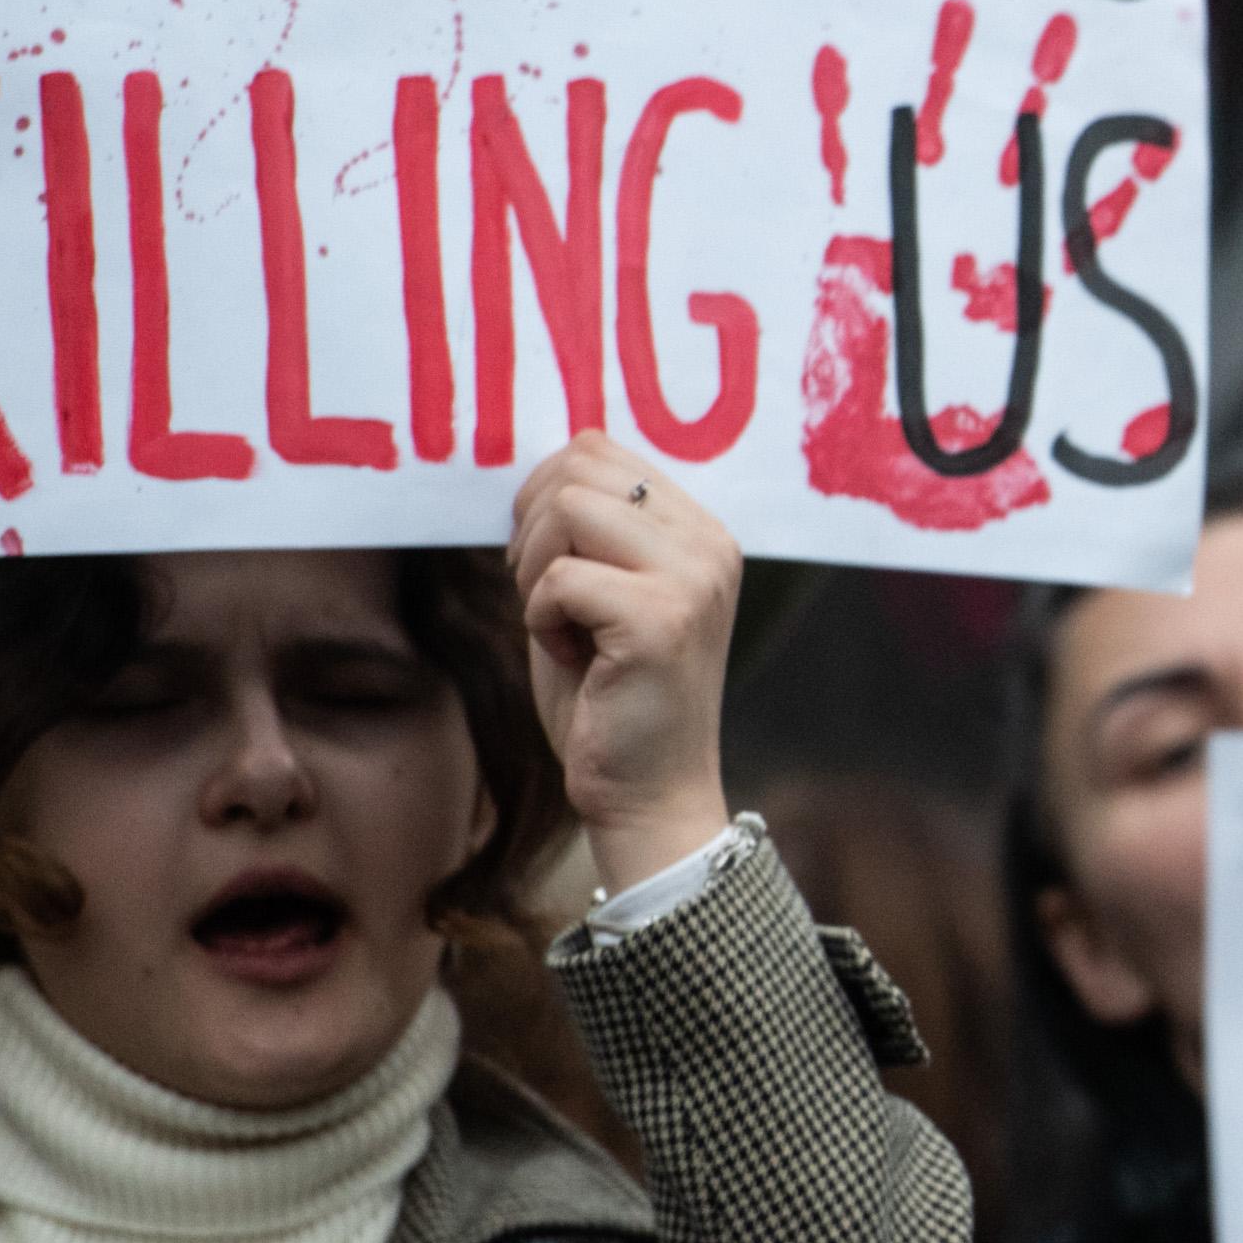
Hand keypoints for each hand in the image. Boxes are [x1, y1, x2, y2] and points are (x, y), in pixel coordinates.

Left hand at [508, 431, 739, 893]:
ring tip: (561, 622)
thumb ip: (592, 531)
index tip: (544, 558)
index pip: (601, 447)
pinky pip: (559, 578)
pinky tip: (574, 657)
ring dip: (535, 569)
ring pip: (566, 508)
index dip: (544, 492)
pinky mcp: (661, 618)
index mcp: (702, 531)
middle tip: (544, 594)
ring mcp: (692, 578)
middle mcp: (709, 544)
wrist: (651, 795)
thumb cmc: (614, 698)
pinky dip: (542, 618)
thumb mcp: (606, 595)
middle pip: (580, 464)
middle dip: (533, 525)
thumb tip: (538, 470)